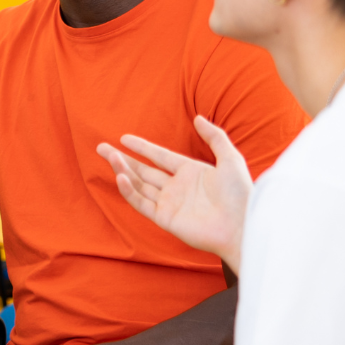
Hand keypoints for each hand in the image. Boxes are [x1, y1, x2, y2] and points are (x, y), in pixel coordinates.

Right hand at [96, 116, 249, 270]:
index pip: (160, 156)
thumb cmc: (241, 195)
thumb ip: (215, 137)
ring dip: (123, 170)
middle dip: (122, 159)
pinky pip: (142, 203)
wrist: (243, 226)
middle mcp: (177, 187)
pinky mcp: (165, 219)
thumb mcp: (231, 159)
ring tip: (109, 156)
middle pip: (143, 170)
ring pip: (139, 184)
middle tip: (101, 148)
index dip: (142, 147)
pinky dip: (130, 191)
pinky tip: (121, 177)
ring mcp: (169, 203)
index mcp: (191, 172)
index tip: (123, 138)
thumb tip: (197, 118)